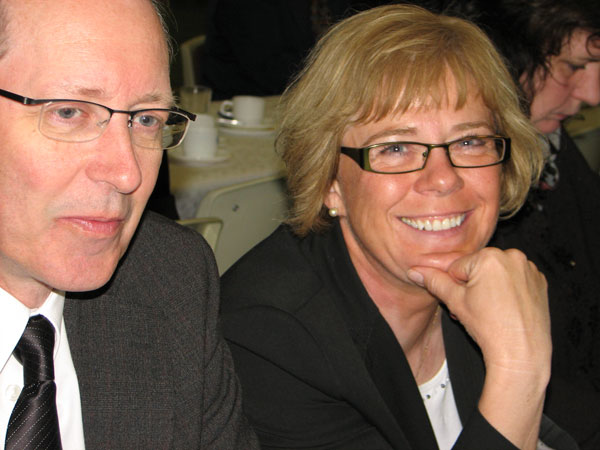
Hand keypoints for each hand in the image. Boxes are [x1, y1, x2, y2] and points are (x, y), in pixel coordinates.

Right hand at [408, 247, 550, 448]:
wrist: (521, 354)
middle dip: (471, 287)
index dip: (455, 287)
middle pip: (478, 268)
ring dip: (488, 288)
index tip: (462, 302)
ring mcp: (529, 269)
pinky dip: (508, 291)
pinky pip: (515, 280)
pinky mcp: (540, 282)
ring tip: (489, 311)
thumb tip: (415, 271)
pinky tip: (505, 310)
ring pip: (496, 274)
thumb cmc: (490, 328)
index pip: (458, 267)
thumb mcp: (455, 302)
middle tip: (474, 309)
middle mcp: (512, 257)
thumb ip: (434, 282)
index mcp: (490, 257)